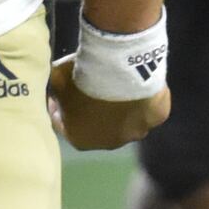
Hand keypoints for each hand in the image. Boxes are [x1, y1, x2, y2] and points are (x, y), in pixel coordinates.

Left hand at [52, 55, 170, 152]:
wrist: (119, 66)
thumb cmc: (82, 75)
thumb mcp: (56, 79)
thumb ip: (54, 89)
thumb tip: (53, 89)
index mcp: (79, 139)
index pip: (63, 125)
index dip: (59, 109)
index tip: (58, 96)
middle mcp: (109, 142)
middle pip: (97, 126)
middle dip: (91, 110)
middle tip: (89, 88)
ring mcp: (136, 132)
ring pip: (125, 120)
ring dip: (118, 106)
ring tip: (115, 83)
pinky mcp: (156, 117)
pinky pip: (146, 107)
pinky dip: (141, 98)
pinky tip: (136, 81)